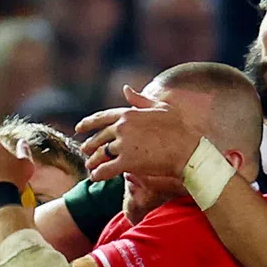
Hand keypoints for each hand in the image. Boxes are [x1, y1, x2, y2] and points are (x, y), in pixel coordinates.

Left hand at [75, 86, 201, 181]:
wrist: (187, 148)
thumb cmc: (179, 128)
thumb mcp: (159, 107)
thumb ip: (139, 99)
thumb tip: (126, 89)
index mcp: (128, 113)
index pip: (101, 117)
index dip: (87, 123)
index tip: (79, 128)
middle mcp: (122, 127)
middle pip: (98, 137)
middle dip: (89, 145)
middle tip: (84, 151)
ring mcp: (123, 144)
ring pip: (100, 154)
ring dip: (92, 161)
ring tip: (90, 166)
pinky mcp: (127, 161)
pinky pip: (106, 169)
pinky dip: (98, 174)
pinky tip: (95, 178)